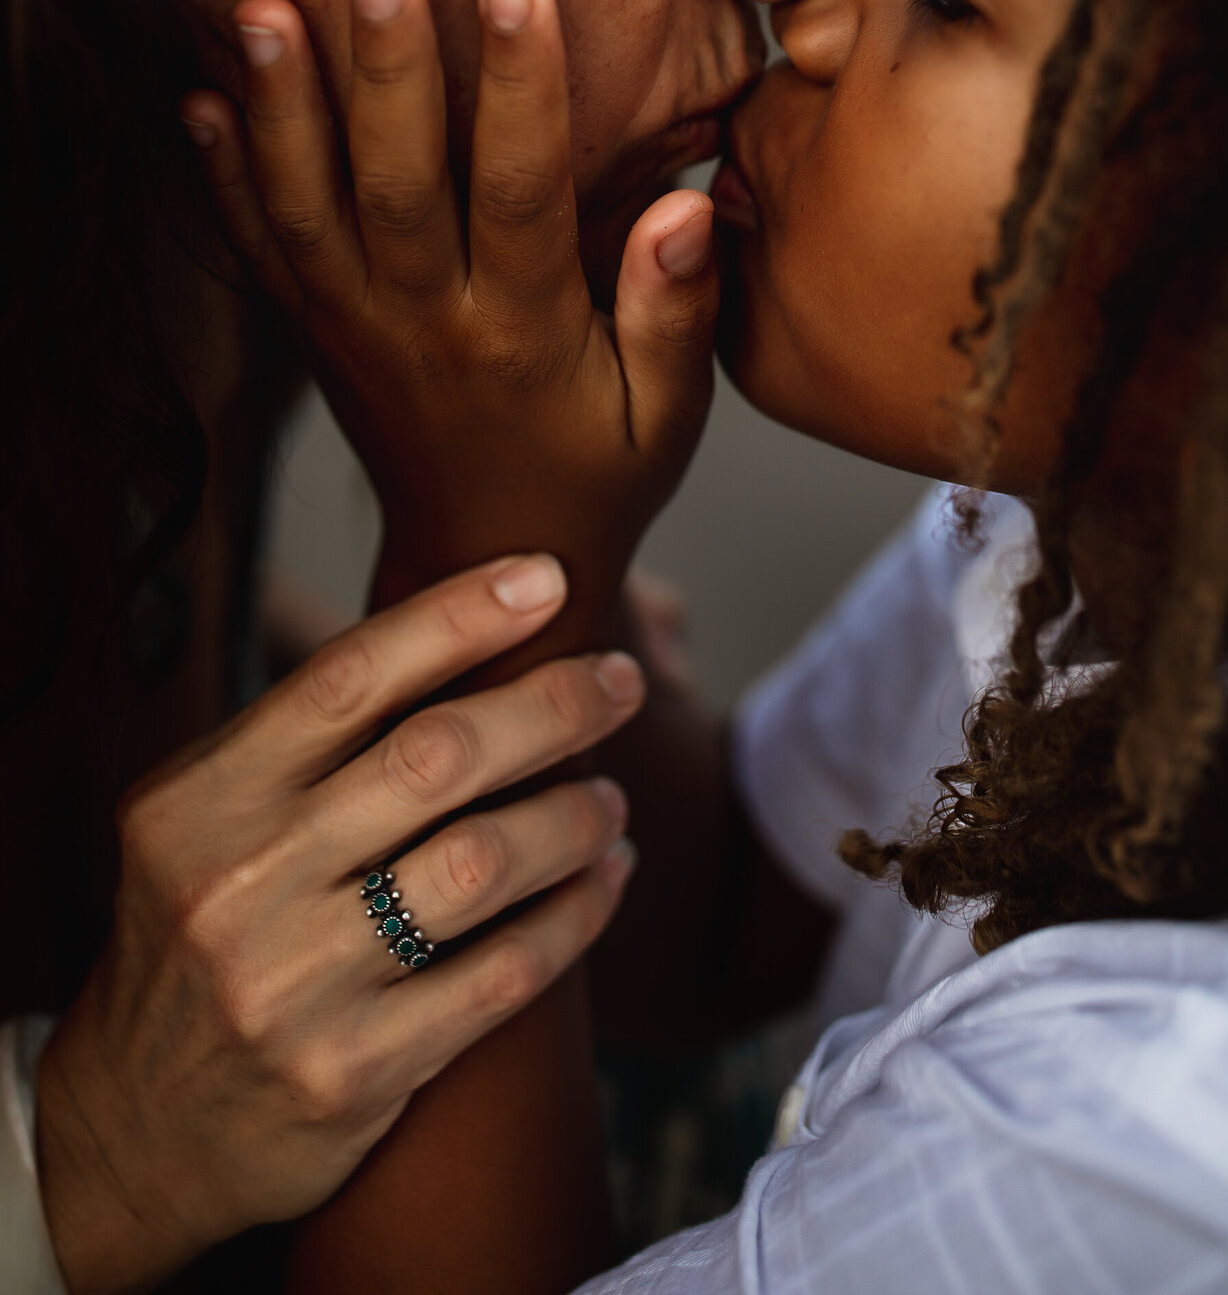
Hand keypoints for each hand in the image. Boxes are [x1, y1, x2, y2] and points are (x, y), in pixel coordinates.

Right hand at [36, 557, 642, 1294]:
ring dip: (573, 815)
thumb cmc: (203, 931)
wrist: (131, 1129)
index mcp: (200, 802)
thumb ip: (308, 744)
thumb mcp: (208, 823)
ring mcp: (293, 988)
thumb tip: (470, 626)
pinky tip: (606, 880)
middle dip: (551, 705)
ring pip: (481, 863)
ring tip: (610, 797)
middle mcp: (238, 886)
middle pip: (434, 758)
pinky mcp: (352, 1076)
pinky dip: (574, 915)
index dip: (457, 615)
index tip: (545, 576)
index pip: (346, 677)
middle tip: (617, 680)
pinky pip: (501, 976)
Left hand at [180, 0, 717, 630]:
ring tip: (258, 9)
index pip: (520, 190)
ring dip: (280, 107)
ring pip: (307, 209)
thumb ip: (676, 309)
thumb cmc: (596, 472)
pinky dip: (224, 178)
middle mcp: (426, 323)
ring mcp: (356, 328)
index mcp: (522, 333)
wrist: (481, 562)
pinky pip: (261, 251)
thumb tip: (689, 204)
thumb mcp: (667, 414)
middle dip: (385, 65)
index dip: (520, 84)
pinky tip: (199, 100)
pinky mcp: (315, 333)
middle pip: (396, 183)